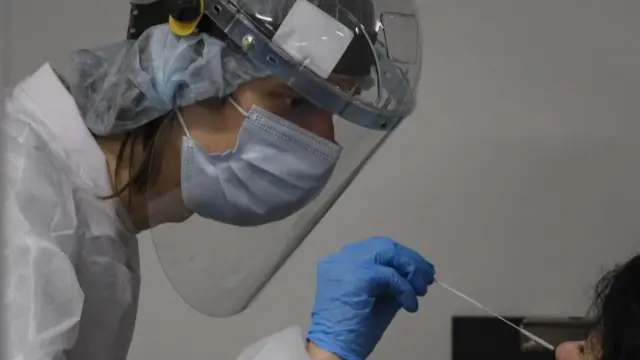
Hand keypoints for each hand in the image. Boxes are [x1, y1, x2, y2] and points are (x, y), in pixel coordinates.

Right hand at [307, 237, 435, 359]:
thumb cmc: (352, 328)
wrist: (334, 348)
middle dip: (410, 260)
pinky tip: (410, 304)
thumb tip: (415, 275)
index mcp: (342, 261)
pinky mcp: (358, 276)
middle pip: (384, 246)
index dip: (401, 257)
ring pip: (388, 254)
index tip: (419, 270)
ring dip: (411, 270)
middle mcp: (342, 257)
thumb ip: (390, 282)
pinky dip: (405, 289)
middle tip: (427, 277)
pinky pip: (391, 276)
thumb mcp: (376, 298)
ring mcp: (348, 264)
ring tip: (421, 289)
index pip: (377, 249)